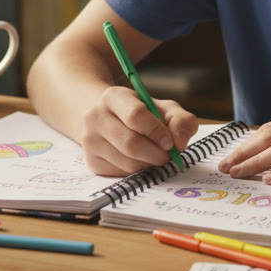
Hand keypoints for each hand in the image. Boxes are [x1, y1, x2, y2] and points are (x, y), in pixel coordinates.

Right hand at [79, 86, 198, 175]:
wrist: (108, 119)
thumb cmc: (142, 114)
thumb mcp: (163, 108)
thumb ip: (180, 120)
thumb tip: (179, 143)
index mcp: (113, 97)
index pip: (135, 115)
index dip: (156, 131)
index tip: (170, 142)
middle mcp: (95, 117)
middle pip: (131, 143)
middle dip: (156, 154)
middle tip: (168, 155)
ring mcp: (90, 140)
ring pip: (127, 162)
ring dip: (149, 164)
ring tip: (155, 156)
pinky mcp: (91, 161)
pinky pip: (120, 173)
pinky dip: (137, 171)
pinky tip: (140, 161)